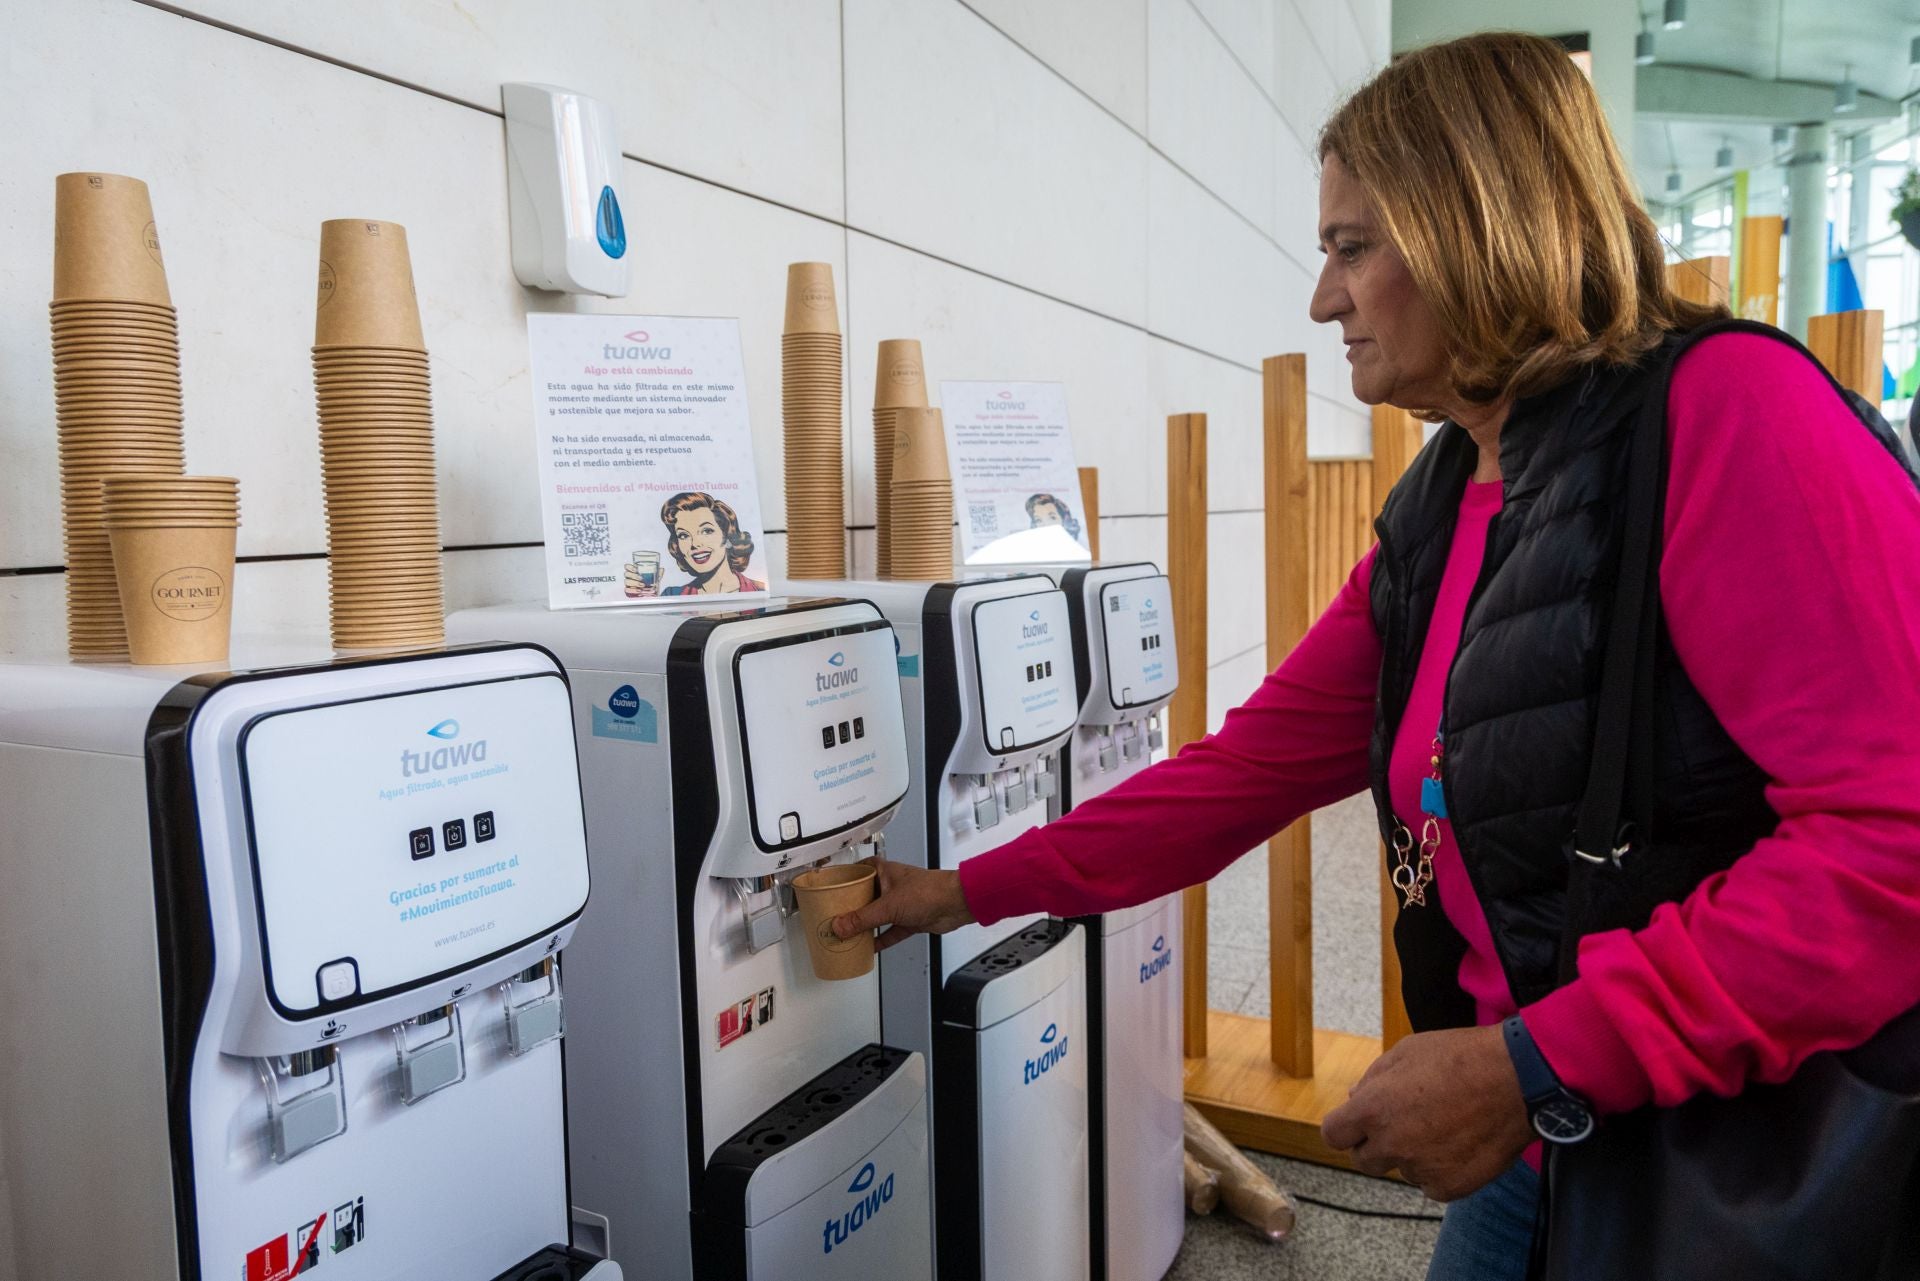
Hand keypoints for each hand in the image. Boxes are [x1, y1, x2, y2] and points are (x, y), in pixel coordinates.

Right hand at [624, 564, 657, 597]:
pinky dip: (633, 590)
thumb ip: (658, 573)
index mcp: (634, 571)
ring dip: (634, 583)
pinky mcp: (629, 590)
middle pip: (626, 574)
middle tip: (641, 578)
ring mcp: (628, 584)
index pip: (627, 567)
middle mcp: (630, 577)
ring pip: (626, 581)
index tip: (636, 569)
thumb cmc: (650, 582)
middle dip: (634, 576)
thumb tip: (661, 569)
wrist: (651, 593)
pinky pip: (627, 589)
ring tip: (642, 585)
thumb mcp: (655, 577)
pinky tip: (639, 590)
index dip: (630, 567)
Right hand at [830, 858, 974, 951]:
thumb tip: (839, 927)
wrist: (956, 904)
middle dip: (849, 910)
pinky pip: (889, 932)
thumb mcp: (888, 905)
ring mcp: (899, 904)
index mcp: (882, 872)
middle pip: (863, 898)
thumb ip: (862, 919)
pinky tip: (868, 949)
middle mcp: (889, 886)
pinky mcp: (908, 920)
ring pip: (875, 916)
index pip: (856, 872)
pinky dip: (880, 940)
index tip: (825, 892)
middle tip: (830, 920)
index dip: (841, 881)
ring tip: (845, 937)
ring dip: (863, 927)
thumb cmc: (927, 892)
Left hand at [1320, 1025, 1532, 1201]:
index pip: (1334, 1135)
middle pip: (1365, 1161)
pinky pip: (1432, 1184)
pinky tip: (1459, 1143)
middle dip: (1376, 1145)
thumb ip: (1374, 1078)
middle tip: (1403, 1125)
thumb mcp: (1406, 1051)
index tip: (1357, 1125)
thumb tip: (1356, 1097)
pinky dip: (1441, 1170)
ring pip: (1403, 1171)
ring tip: (1443, 1126)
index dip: (1345, 1128)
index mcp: (1372, 1109)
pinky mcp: (1450, 1187)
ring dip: (1413, 1155)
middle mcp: (1391, 1144)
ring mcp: (1421, 1169)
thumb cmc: (1461, 1058)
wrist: (1517, 1080)